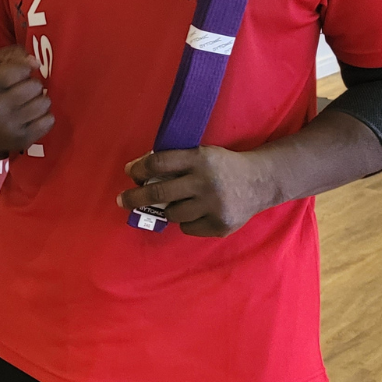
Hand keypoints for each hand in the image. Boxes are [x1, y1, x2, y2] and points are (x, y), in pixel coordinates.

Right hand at [0, 45, 53, 155]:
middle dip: (33, 85)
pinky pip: (48, 121)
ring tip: (28, 103)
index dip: (24, 69)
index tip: (19, 74)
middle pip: (36, 86)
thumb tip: (35, 63)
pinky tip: (32, 116)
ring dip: (40, 100)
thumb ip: (11, 55)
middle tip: (23, 90)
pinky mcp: (20, 140)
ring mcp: (8, 126)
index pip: (22, 69)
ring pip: (44, 103)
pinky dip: (44, 117)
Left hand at [118, 146, 271, 237]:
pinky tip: (195, 210)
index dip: (139, 168)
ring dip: (166, 208)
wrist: (259, 182)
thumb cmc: (221, 166)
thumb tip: (138, 172)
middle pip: (159, 192)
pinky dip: (185, 220)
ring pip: (172, 213)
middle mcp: (205, 182)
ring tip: (173, 202)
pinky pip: (187, 227)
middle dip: (135, 197)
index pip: (159, 163)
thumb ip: (175, 162)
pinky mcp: (220, 226)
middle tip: (121, 200)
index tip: (129, 172)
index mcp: (199, 159)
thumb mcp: (201, 154)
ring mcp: (213, 206)